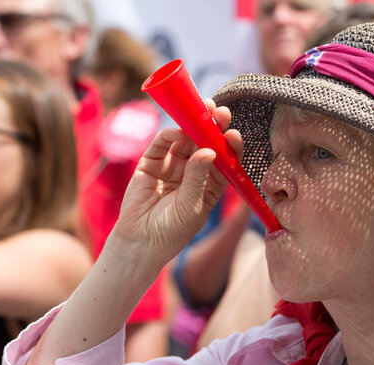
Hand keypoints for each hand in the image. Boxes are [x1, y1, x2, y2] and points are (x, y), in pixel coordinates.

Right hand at [114, 100, 242, 260]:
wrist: (140, 243)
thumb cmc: (171, 231)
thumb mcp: (191, 206)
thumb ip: (197, 178)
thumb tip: (208, 150)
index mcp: (210, 185)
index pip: (224, 160)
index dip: (229, 146)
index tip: (233, 135)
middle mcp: (193, 172)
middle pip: (205, 144)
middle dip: (213, 127)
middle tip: (219, 112)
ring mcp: (172, 166)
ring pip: (185, 140)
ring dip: (192, 126)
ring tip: (200, 114)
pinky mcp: (151, 163)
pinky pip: (162, 145)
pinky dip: (169, 135)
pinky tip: (178, 131)